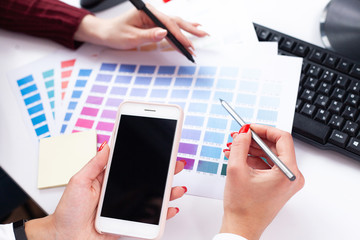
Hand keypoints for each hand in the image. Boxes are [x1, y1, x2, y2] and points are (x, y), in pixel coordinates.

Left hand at [25, 143, 186, 239]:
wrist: (65, 237)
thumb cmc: (68, 211)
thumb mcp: (79, 181)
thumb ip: (95, 164)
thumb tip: (107, 145)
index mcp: (108, 177)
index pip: (131, 163)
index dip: (146, 156)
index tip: (159, 147)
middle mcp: (120, 190)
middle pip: (147, 178)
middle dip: (164, 171)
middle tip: (176, 164)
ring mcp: (126, 205)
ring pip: (151, 197)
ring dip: (167, 191)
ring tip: (177, 187)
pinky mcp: (128, 220)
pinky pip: (148, 216)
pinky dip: (161, 213)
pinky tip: (170, 208)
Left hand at [74, 4, 207, 52]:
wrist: (106, 33)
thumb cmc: (115, 33)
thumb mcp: (131, 37)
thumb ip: (148, 35)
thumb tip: (164, 34)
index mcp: (147, 12)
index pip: (167, 24)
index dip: (179, 35)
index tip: (187, 45)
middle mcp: (152, 13)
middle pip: (175, 21)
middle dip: (189, 29)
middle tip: (203, 35)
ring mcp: (154, 18)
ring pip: (175, 24)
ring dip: (188, 30)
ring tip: (202, 34)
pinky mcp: (154, 24)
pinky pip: (170, 27)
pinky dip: (181, 30)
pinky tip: (191, 28)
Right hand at [221, 124, 304, 239]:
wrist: (241, 227)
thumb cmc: (243, 208)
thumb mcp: (237, 170)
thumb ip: (240, 146)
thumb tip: (243, 132)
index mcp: (288, 172)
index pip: (282, 138)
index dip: (264, 129)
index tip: (250, 127)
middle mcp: (291, 176)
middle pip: (275, 146)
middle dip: (254, 139)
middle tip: (238, 135)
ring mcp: (285, 181)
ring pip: (269, 155)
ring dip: (250, 149)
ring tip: (233, 147)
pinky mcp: (277, 184)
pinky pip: (266, 165)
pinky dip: (252, 159)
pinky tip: (237, 157)